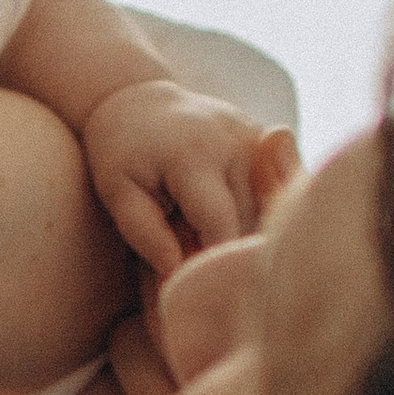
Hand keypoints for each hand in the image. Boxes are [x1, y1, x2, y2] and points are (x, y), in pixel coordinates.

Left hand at [81, 88, 297, 282]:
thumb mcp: (117, 192)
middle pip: (250, 221)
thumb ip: (145, 233)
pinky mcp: (268, 139)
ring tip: (231, 265)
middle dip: (236, 257)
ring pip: (270, 209)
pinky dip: (266, 216)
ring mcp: (257, 136)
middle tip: (219, 293)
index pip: (221, 224)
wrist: (139, 99)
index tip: (209, 296)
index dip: (218, 264)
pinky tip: (256, 238)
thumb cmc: (121, 153)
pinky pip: (276, 191)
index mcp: (195, 156)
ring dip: (252, 239)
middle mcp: (236, 142)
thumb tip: (178, 274)